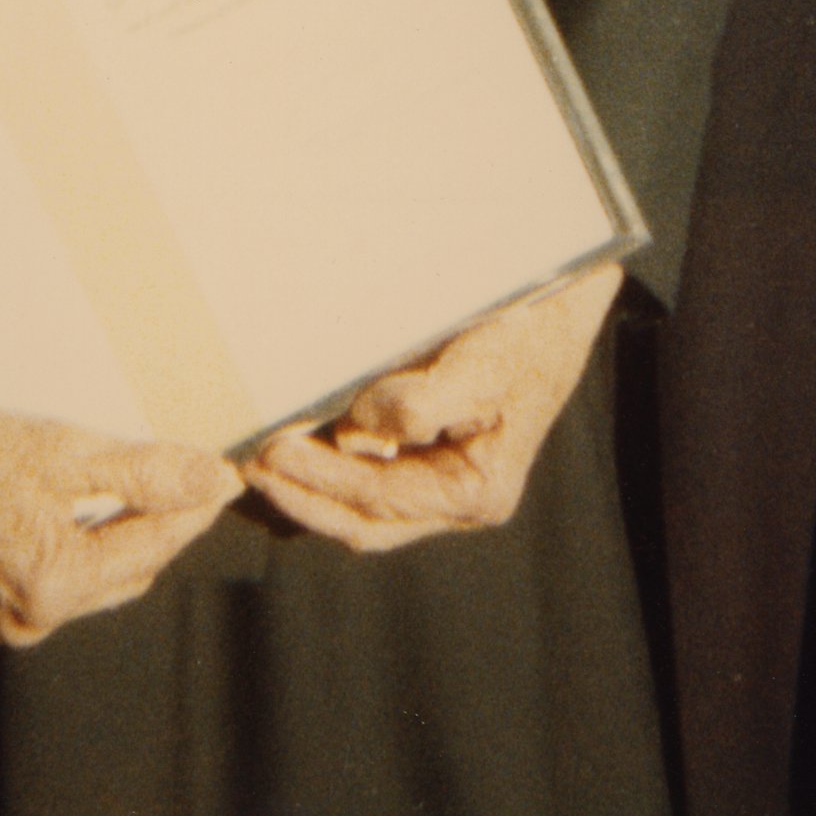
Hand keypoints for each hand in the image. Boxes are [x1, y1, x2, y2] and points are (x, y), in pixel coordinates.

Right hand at [0, 340, 240, 643]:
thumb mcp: (71, 450)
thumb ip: (149, 471)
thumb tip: (218, 481)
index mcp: (52, 585)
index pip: (151, 545)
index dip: (194, 508)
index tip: (225, 475)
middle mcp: (30, 620)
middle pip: (129, 573)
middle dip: (165, 527)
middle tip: (195, 480)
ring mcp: (6, 624)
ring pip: (99, 586)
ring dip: (128, 544)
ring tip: (151, 494)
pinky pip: (63, 591)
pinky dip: (87, 557)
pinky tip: (96, 517)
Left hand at [241, 262, 621, 553]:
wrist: (567, 295)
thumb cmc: (530, 326)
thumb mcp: (482, 360)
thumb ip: (422, 402)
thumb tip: (360, 430)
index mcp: (477, 490)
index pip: (379, 501)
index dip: (320, 481)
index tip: (271, 451)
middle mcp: (460, 498)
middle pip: (365, 520)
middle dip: (304, 496)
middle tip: (249, 464)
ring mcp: (446, 479)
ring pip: (365, 507)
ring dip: (312, 487)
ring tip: (263, 459)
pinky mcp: (433, 452)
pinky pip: (374, 477)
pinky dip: (333, 467)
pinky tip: (302, 441)